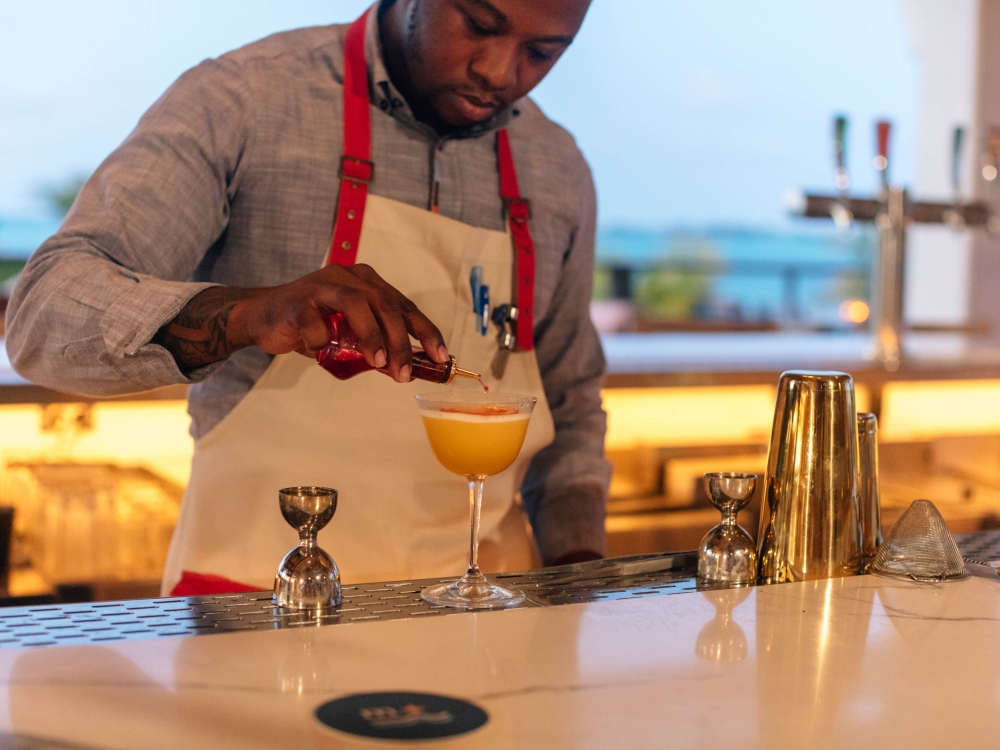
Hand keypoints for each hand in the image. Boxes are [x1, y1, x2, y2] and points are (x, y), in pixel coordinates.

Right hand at [155, 264, 447, 380]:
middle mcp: (348, 276)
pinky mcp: (296, 300)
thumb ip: (375, 345)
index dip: (425, 330)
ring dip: (372, 336)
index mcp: (366, 282)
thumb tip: (406, 369)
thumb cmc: (312, 326)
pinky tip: (319, 351)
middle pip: (385, 304)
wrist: (262, 318)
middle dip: (400, 340)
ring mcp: (321, 285)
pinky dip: (321, 340)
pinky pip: (315, 322)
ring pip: (356, 304)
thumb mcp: (349, 336)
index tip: (440, 356)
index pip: (404, 305)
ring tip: (379, 364)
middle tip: (405, 372)